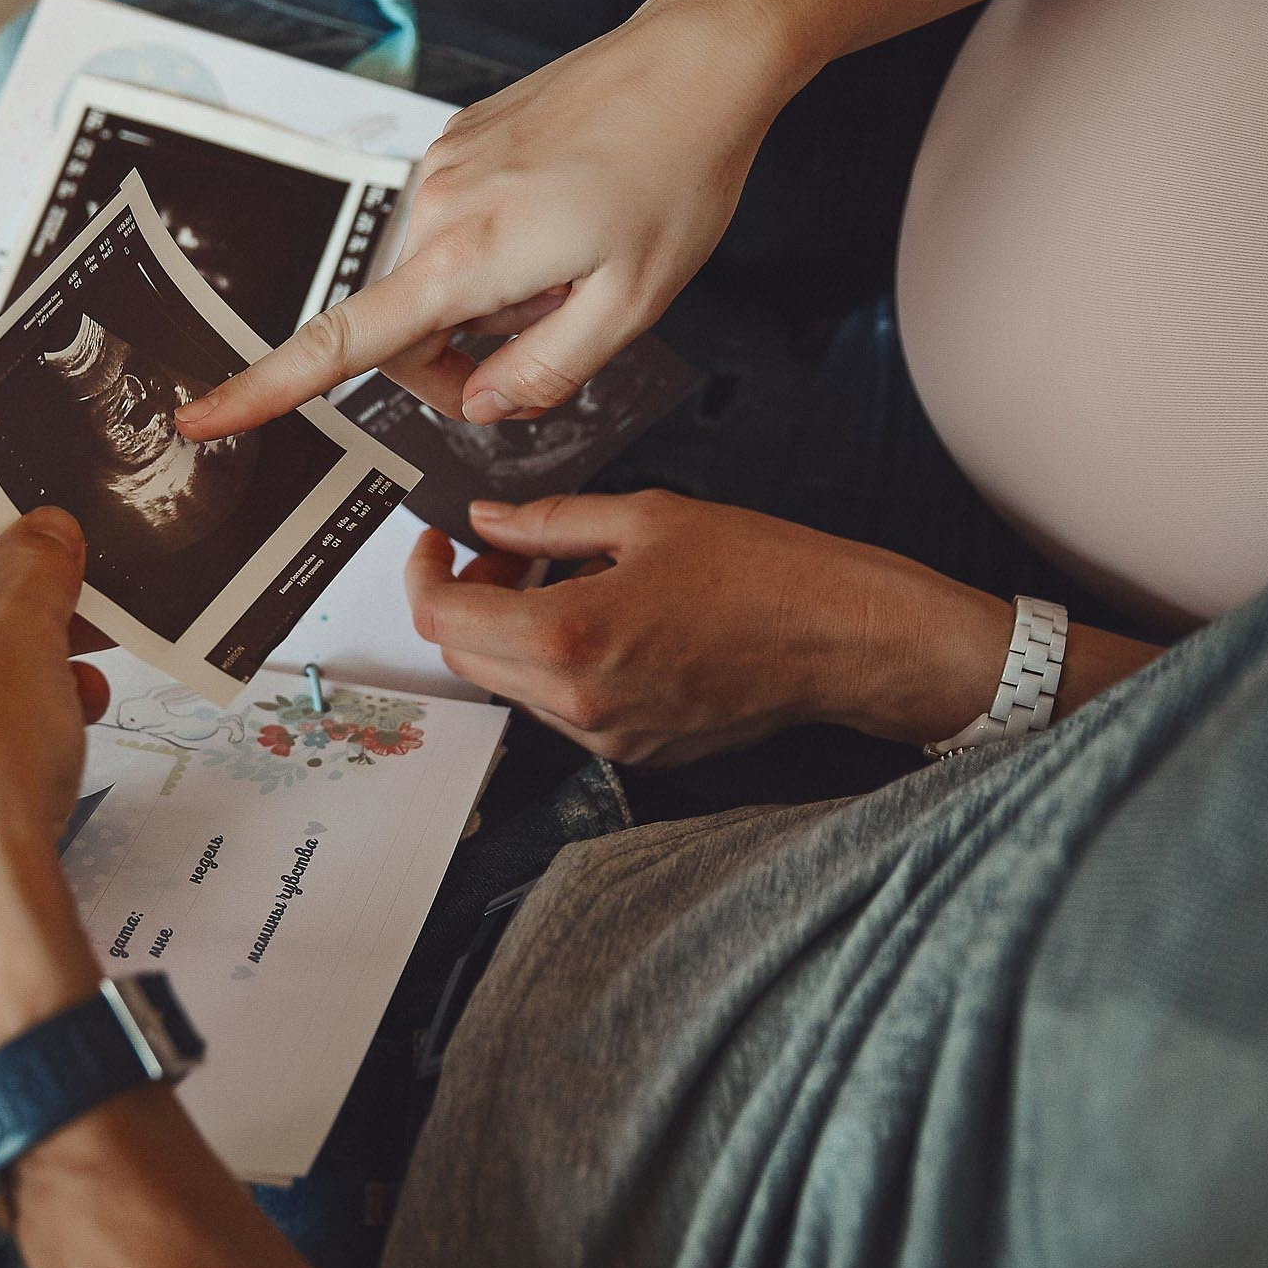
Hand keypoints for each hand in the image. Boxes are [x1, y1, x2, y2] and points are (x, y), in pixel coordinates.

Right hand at [177, 0, 811, 439]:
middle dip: (462, 358)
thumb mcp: (633, 304)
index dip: (268, 388)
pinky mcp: (463, 139)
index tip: (205, 417)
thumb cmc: (677, 173)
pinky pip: (455, 226)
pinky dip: (497, 252)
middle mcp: (436, 205)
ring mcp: (445, 166)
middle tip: (556, 339)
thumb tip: (477, 405)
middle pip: (404, 326)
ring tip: (577, 266)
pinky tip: (567, 222)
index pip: (344, 343)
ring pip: (435, 278)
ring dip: (489, 301)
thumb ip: (544, 372)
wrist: (698, 58)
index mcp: (467, 256)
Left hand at [404, 491, 1013, 768]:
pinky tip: (595, 615)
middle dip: (463, 601)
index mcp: (569, 637)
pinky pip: (562, 707)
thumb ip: (547, 522)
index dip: (424, 575)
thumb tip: (486, 520)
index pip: (443, 619)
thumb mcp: (645, 517)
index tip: (437, 543)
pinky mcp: (637, 749)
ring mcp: (607, 736)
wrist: (844, 639)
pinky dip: (554, 661)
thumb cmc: (763, 571)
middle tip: (497, 553)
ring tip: (554, 577)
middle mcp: (578, 701)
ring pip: (511, 685)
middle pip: (466, 658)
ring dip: (508, 633)